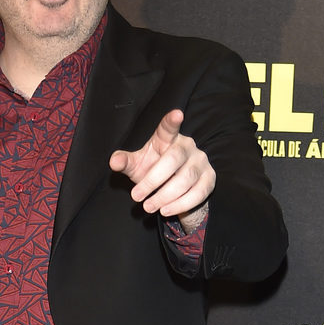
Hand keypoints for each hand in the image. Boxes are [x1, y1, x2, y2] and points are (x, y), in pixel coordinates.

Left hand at [110, 109, 214, 228]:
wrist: (172, 191)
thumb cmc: (153, 171)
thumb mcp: (137, 166)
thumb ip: (125, 162)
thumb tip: (114, 161)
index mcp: (168, 138)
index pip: (168, 128)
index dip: (172, 121)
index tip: (176, 114)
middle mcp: (187, 146)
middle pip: (173, 159)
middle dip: (153, 180)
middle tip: (136, 197)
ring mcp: (200, 162)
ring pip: (186, 179)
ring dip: (165, 196)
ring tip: (149, 206)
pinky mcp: (209, 178)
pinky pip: (198, 193)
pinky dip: (180, 204)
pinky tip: (166, 210)